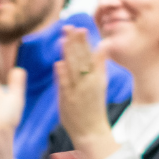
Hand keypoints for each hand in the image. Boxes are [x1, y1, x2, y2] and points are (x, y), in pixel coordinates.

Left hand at [54, 26, 117, 158]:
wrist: (92, 131)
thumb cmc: (93, 107)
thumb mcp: (99, 83)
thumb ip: (98, 65)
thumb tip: (101, 46)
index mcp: (97, 76)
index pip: (90, 55)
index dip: (83, 42)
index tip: (79, 28)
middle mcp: (89, 81)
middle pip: (82, 58)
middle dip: (76, 42)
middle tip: (70, 26)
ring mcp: (79, 90)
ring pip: (73, 69)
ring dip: (69, 54)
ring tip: (63, 39)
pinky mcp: (69, 100)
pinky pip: (65, 86)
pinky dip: (62, 75)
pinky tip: (58, 64)